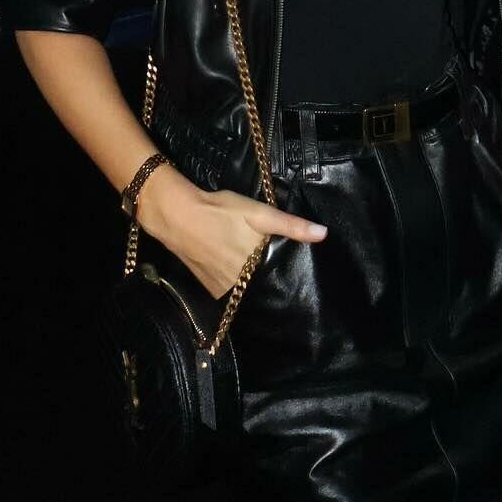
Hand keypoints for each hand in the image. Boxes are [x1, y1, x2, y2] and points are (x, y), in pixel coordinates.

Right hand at [135, 163, 326, 298]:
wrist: (178, 216)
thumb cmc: (221, 211)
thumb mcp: (259, 213)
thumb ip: (291, 226)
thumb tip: (324, 234)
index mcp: (258, 265)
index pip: (281, 276)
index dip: (287, 272)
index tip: (296, 271)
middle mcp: (243, 283)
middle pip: (264, 283)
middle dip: (267, 275)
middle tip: (267, 260)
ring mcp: (225, 289)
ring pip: (247, 288)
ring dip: (249, 280)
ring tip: (248, 264)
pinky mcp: (211, 290)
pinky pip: (230, 290)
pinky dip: (232, 282)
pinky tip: (230, 267)